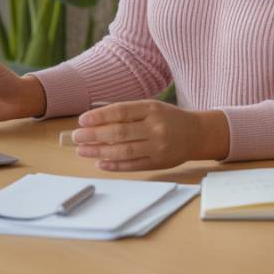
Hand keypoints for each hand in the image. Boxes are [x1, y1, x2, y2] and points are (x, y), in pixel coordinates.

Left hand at [71, 100, 229, 170]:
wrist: (196, 134)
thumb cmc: (168, 118)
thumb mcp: (152, 108)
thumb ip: (128, 113)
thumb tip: (96, 122)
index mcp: (152, 109)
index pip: (121, 111)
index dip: (99, 116)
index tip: (82, 120)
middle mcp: (155, 127)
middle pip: (119, 132)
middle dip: (94, 135)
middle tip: (76, 137)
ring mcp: (158, 147)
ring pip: (123, 151)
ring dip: (99, 152)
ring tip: (83, 150)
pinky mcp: (158, 163)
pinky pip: (132, 165)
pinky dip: (114, 165)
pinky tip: (100, 163)